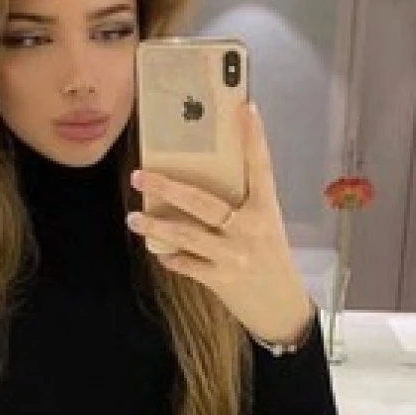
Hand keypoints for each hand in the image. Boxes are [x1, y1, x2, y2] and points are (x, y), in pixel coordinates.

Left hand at [127, 101, 315, 345]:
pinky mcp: (220, 279)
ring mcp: (233, 255)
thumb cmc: (272, 260)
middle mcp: (249, 229)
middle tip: (139, 174)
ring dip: (155, 226)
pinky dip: (172, 258)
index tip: (245, 107)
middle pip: (202, 202)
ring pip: (186, 235)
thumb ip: (243, 207)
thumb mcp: (267, 228)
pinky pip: (187, 264)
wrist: (282, 307)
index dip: (254, 137)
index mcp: (265, 211)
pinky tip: (159, 253)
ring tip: (132, 218)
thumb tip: (204, 186)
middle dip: (167, 187)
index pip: (261, 167)